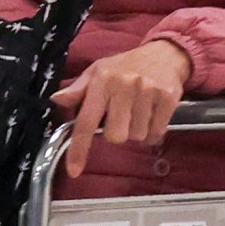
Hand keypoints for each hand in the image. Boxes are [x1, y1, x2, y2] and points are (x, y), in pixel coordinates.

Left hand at [51, 38, 189, 177]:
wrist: (165, 54)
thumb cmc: (126, 66)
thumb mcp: (98, 72)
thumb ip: (77, 90)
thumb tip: (57, 100)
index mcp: (102, 80)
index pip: (86, 121)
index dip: (79, 149)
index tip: (74, 171)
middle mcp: (124, 85)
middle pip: (115, 136)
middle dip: (117, 132)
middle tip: (122, 115)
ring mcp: (147, 91)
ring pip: (137, 136)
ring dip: (137, 131)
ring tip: (140, 111)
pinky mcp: (167, 98)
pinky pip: (156, 134)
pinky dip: (153, 132)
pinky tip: (152, 114)